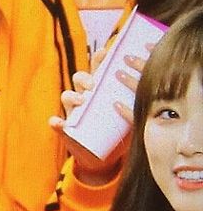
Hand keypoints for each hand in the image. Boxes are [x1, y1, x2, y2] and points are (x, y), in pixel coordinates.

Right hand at [48, 44, 149, 184]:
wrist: (102, 158)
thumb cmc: (117, 134)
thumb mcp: (129, 118)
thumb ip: (138, 106)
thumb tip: (153, 92)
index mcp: (99, 91)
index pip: (97, 70)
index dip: (99, 59)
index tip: (105, 52)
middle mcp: (84, 98)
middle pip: (79, 79)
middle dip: (85, 78)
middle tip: (93, 84)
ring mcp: (73, 112)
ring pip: (66, 96)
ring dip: (72, 96)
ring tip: (81, 101)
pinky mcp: (66, 129)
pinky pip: (56, 123)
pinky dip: (56, 122)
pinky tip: (59, 122)